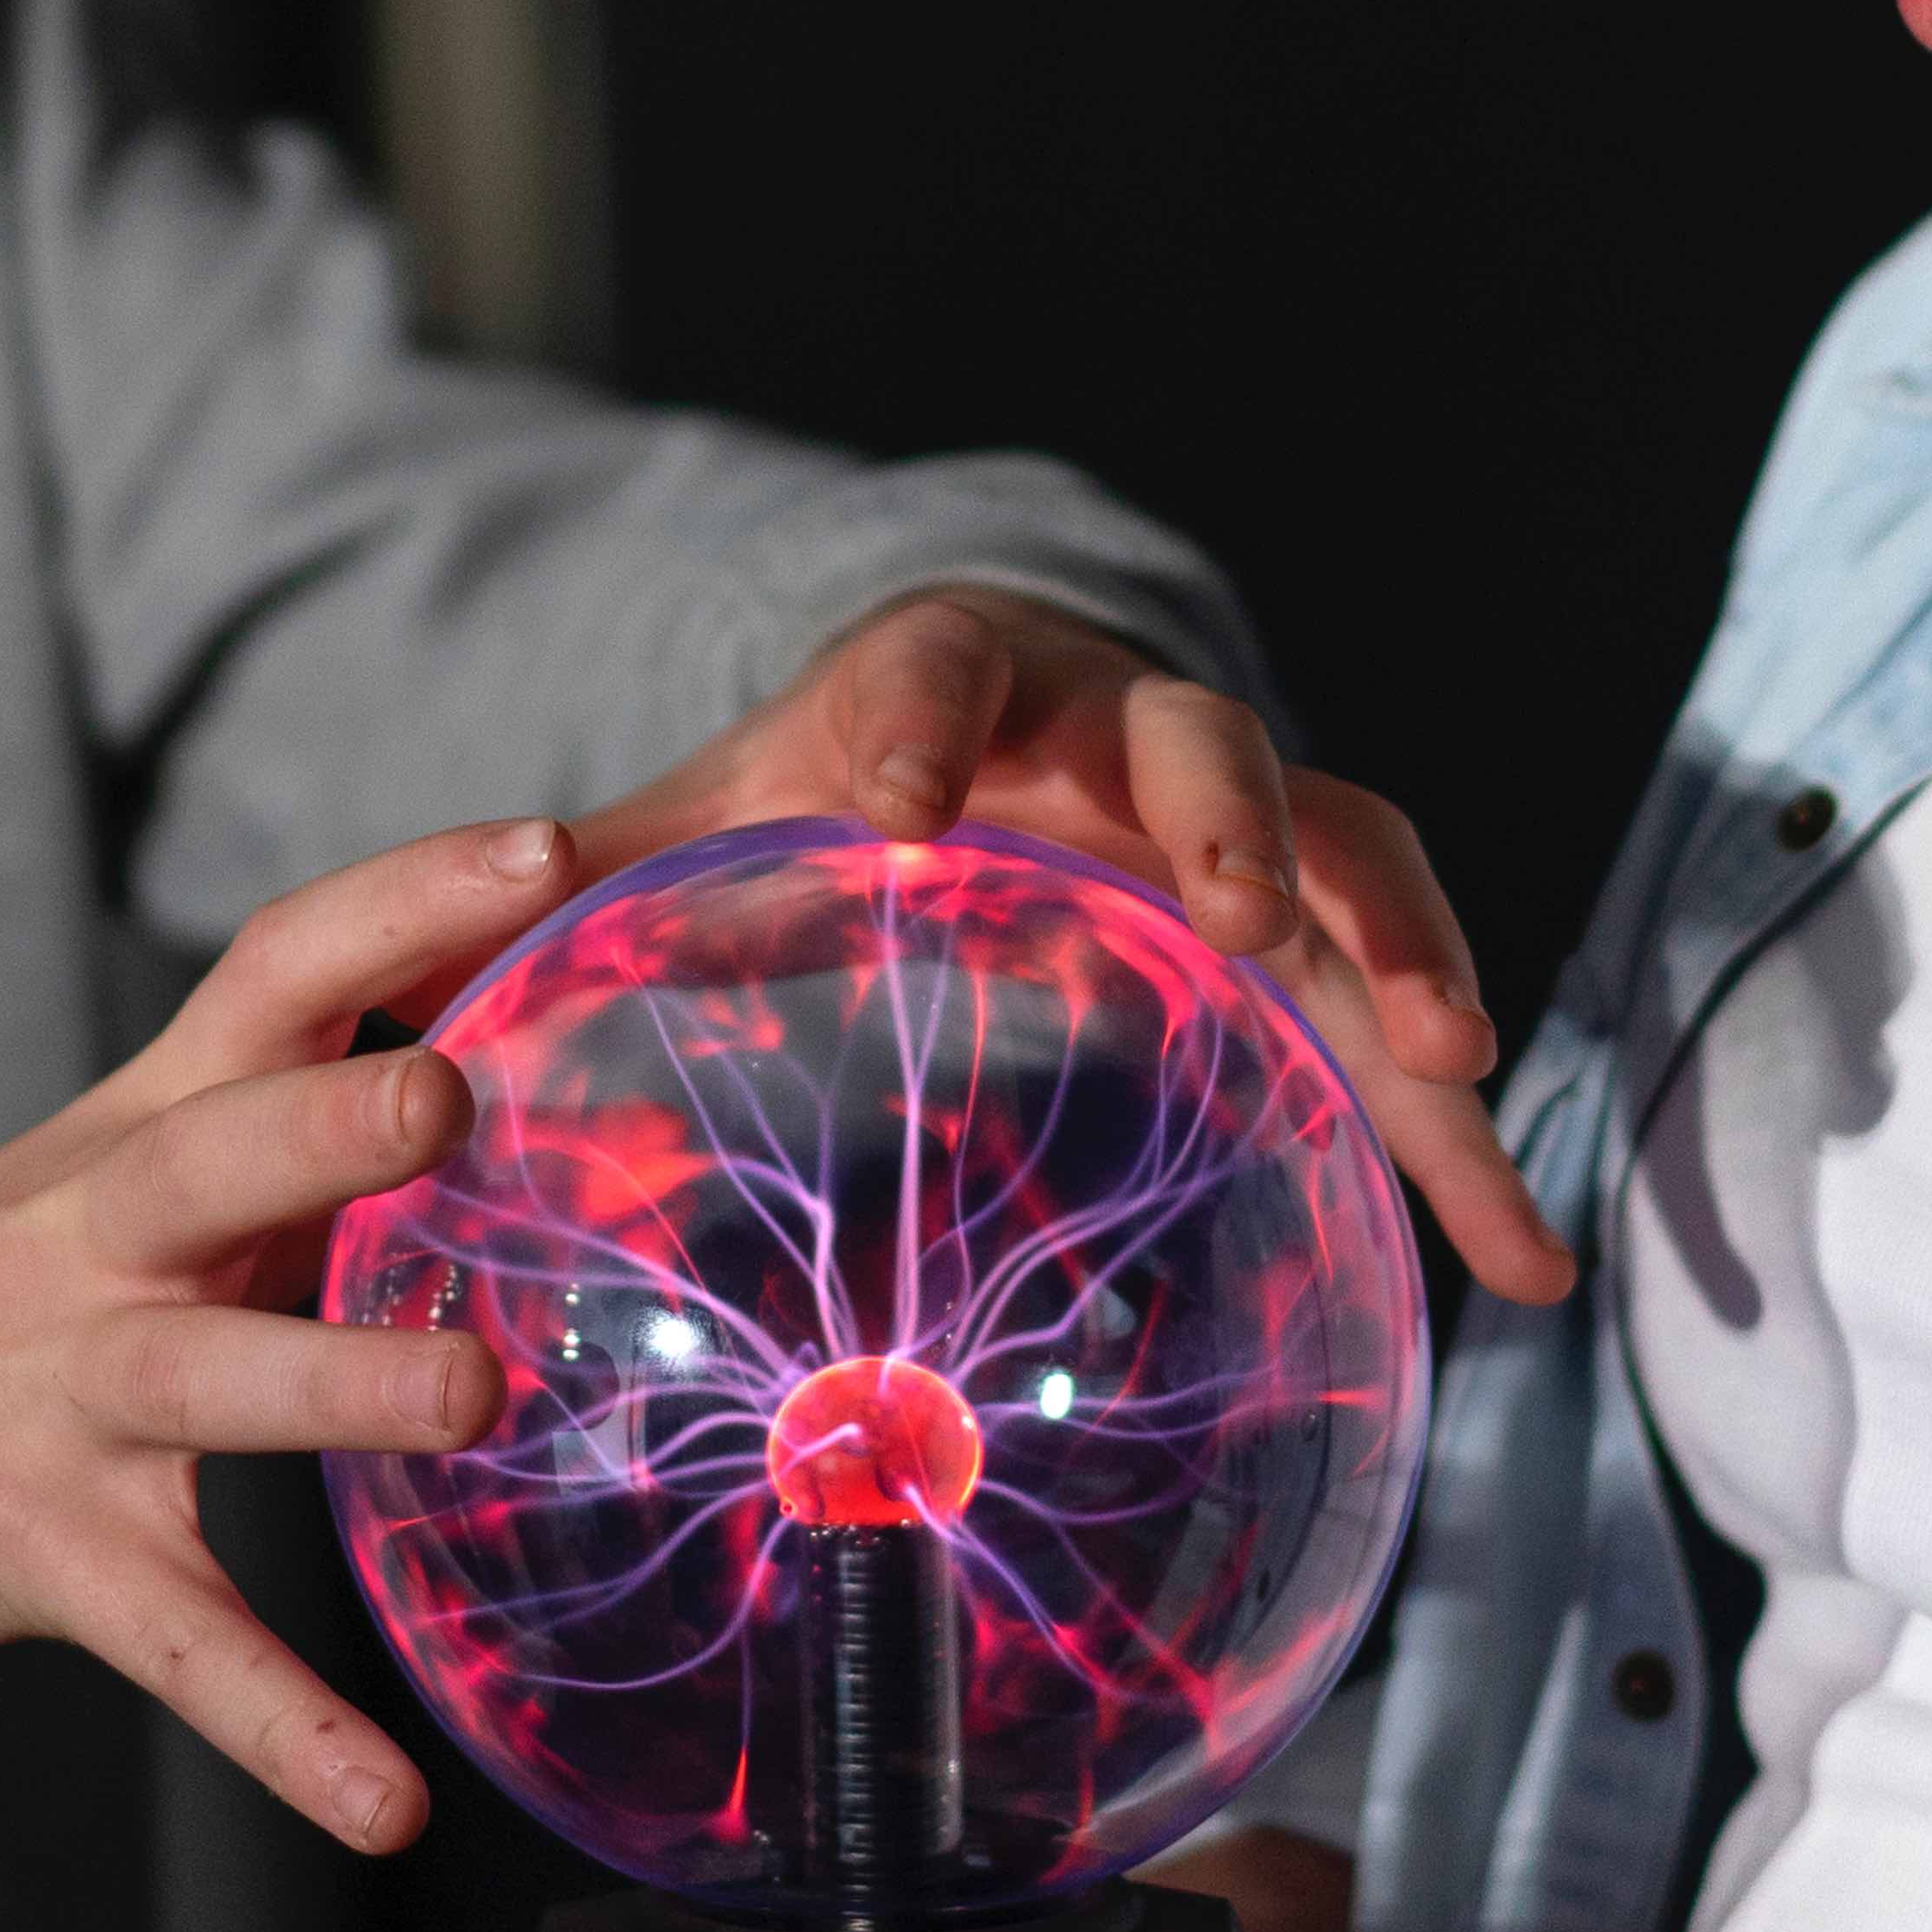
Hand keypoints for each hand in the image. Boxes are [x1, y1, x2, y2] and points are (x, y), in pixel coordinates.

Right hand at [0, 812, 576, 1851]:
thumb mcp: (129, 1172)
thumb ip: (302, 1131)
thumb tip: (533, 1068)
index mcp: (142, 1125)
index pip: (272, 971)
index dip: (401, 898)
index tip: (541, 846)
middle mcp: (100, 1240)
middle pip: (213, 1149)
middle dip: (326, 1115)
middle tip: (449, 1084)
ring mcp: (66, 1398)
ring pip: (208, 1379)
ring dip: (336, 1380)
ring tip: (473, 1394)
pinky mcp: (43, 1552)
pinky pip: (183, 1646)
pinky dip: (285, 1731)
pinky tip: (387, 1808)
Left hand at [575, 590, 1577, 1303]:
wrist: (961, 742)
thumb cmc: (821, 787)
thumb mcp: (706, 820)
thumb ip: (586, 885)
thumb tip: (415, 978)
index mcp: (947, 685)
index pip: (934, 667)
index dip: (925, 718)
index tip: (898, 800)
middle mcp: (1113, 728)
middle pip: (1194, 735)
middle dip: (1231, 815)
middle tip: (1243, 915)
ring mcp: (1230, 822)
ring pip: (1347, 855)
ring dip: (1407, 953)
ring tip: (1453, 1068)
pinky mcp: (1305, 933)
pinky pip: (1400, 1023)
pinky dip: (1463, 1142)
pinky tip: (1516, 1264)